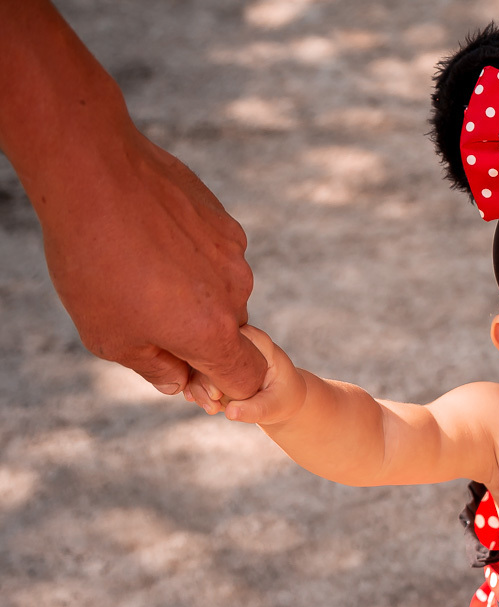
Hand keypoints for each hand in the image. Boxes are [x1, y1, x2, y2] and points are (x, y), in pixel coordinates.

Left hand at [41, 126, 266, 398]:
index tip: (190, 373)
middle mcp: (235, 294)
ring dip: (193, 292)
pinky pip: (215, 255)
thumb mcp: (108, 336)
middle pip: (231, 333)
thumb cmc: (94, 263)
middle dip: (198, 334)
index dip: (223, 384)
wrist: (95, 173)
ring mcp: (233, 254)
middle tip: (146, 315)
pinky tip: (151, 239)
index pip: (247, 378)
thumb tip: (178, 381)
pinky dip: (191, 256)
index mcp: (211, 333)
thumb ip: (153, 368)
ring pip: (222, 290)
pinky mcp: (224, 222)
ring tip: (141, 269)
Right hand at [185, 326, 305, 424]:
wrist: (280, 400)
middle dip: (202, 379)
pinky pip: (193, 374)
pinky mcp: (212, 364)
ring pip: (195, 363)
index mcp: (255, 340)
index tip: (217, 392)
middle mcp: (235, 340)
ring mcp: (222, 351)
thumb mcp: (274, 405)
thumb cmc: (283, 398)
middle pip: (206, 349)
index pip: (226, 337)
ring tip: (213, 408)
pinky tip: (208, 405)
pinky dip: (195, 391)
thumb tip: (230, 412)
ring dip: (198, 388)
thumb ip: (254, 409)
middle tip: (214, 401)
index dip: (215, 362)